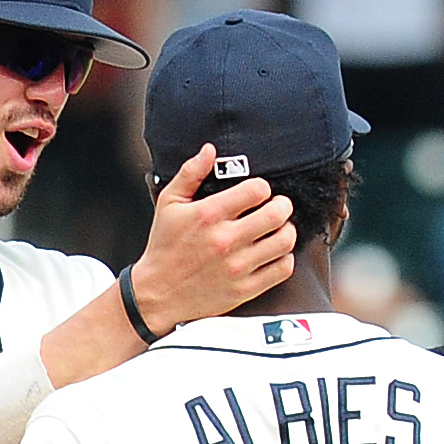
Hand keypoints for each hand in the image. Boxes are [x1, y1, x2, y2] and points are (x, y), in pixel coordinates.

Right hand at [130, 144, 295, 334]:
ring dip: (286, 231)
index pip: (257, 190)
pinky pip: (282, 270)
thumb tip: (210, 150)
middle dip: (282, 205)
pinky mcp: (244, 289)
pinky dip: (284, 258)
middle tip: (277, 207)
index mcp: (208, 215)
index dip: (262, 188)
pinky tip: (273, 253)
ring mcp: (237, 267)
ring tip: (278, 229)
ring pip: (284, 241)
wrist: (157, 293)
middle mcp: (225, 240)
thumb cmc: (164, 246)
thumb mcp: (169, 203)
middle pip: (277, 213)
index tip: (257, 193)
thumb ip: (190, 173)